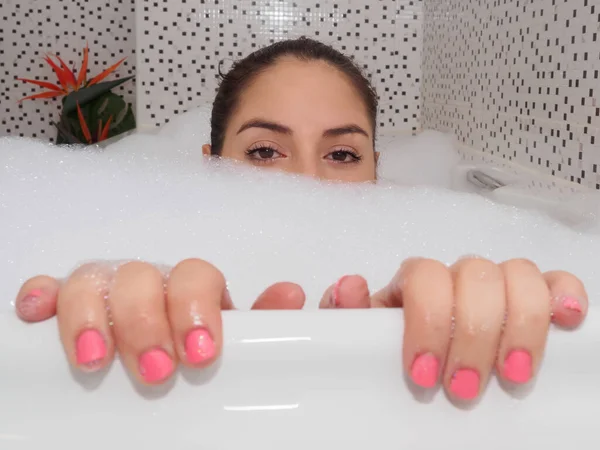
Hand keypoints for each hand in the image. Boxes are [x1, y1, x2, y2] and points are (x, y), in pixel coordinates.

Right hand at [14, 259, 304, 383]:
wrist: (165, 369)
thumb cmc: (198, 352)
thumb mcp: (233, 345)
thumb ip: (264, 324)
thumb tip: (291, 295)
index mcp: (193, 291)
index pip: (195, 276)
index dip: (196, 307)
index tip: (201, 353)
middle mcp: (150, 283)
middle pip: (141, 276)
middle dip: (146, 322)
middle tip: (157, 372)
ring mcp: (107, 292)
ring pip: (92, 278)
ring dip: (89, 314)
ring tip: (93, 360)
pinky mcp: (67, 308)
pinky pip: (50, 289)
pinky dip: (42, 296)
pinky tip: (36, 315)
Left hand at [319, 257, 587, 400]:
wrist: (424, 359)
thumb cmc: (392, 346)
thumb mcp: (363, 336)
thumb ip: (347, 314)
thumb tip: (348, 286)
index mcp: (416, 281)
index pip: (425, 275)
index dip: (428, 320)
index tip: (422, 373)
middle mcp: (458, 276)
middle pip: (476, 276)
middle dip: (473, 335)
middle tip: (462, 389)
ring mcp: (496, 284)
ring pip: (518, 275)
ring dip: (520, 324)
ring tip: (513, 374)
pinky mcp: (532, 297)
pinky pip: (554, 281)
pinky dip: (564, 294)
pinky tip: (565, 321)